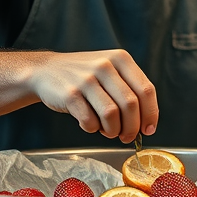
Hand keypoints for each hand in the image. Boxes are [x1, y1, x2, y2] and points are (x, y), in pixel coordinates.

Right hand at [28, 49, 157, 143]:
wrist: (45, 71)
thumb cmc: (83, 76)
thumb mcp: (109, 70)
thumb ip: (129, 89)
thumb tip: (146, 123)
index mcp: (120, 59)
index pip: (146, 90)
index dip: (151, 114)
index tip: (148, 129)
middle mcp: (105, 66)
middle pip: (131, 105)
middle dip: (132, 127)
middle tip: (127, 137)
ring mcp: (86, 79)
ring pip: (112, 115)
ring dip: (113, 130)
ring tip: (108, 131)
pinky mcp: (70, 94)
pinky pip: (90, 121)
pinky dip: (93, 129)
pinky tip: (90, 124)